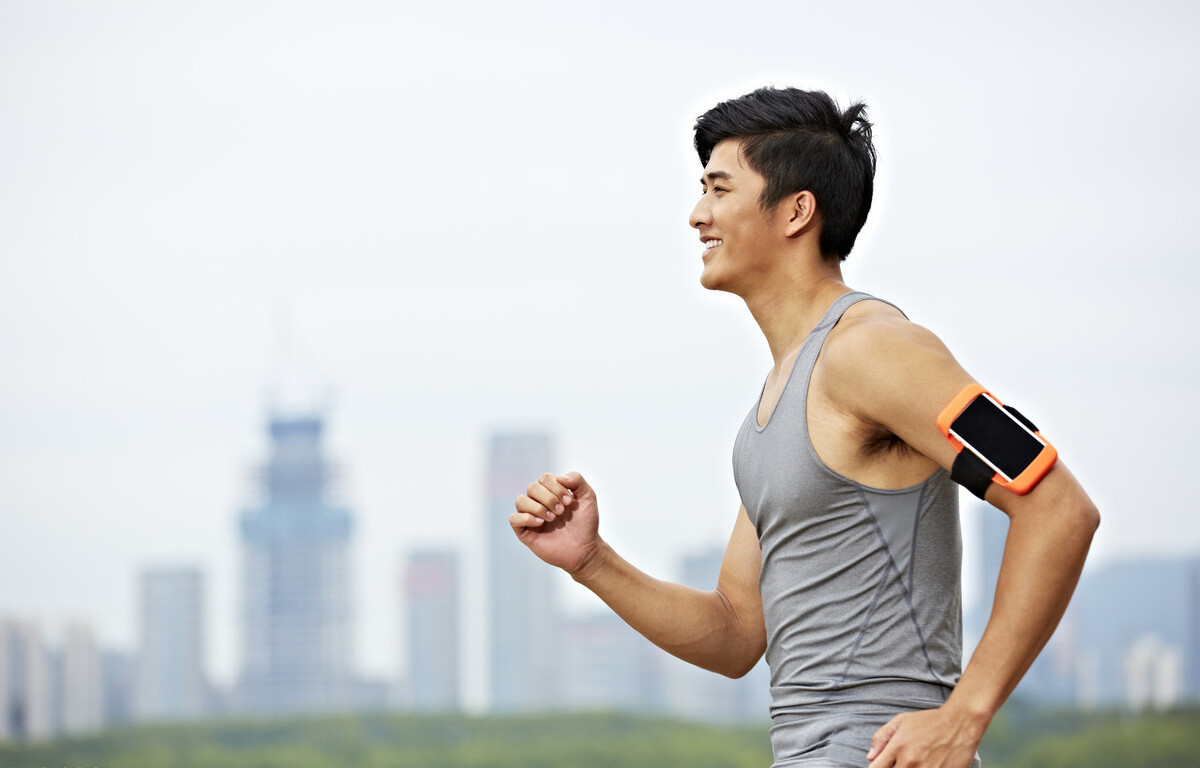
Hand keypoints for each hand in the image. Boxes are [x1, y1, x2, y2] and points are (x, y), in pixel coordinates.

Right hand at [511, 471, 599, 574]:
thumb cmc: (586, 523)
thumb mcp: (588, 497)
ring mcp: (530, 516)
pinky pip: (514, 518)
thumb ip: (577, 480)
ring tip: (552, 518)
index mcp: (551, 492)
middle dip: (549, 498)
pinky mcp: (525, 532)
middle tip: (561, 511)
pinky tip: (541, 523)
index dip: (556, 487)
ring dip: (538, 507)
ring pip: (520, 500)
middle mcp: (538, 502)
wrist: (585, 549)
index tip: (570, 502)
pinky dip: (526, 518)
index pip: (545, 478)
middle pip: (532, 487)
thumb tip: (559, 477)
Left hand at [867, 706, 982, 767]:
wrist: (961, 723)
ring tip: (916, 762)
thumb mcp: (901, 721)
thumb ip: (882, 737)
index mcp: (898, 747)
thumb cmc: (930, 721)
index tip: (883, 766)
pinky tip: (928, 765)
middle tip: (901, 762)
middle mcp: (910, 762)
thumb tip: (870, 756)